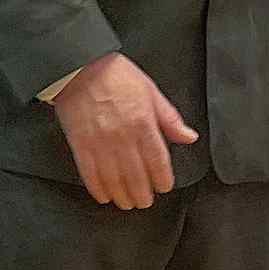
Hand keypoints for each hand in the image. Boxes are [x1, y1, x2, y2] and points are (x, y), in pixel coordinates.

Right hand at [52, 52, 198, 209]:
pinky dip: (98, 189)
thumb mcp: (151, 91)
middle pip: (137, 177)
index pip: (158, 162)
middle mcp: (123, 137)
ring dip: (122, 196)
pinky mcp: (80, 145)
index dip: (163, 179)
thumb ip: (170, 118)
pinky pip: (91, 175)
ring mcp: (100, 143)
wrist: (79, 67)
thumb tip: (189, 136)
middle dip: (143, 195)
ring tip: (127, 203)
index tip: (164, 186)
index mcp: (144, 123)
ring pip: (114, 181)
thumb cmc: (116, 75)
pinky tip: (104, 196)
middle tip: (145, 202)